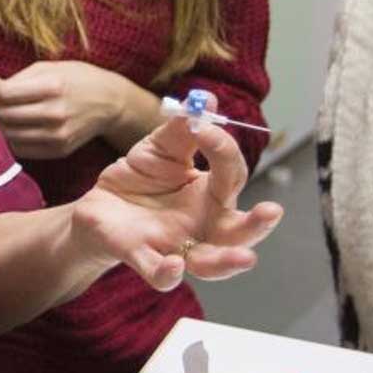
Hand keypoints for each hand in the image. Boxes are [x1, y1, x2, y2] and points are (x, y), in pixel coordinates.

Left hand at [0, 61, 154, 158]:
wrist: (111, 103)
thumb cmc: (77, 79)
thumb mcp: (50, 67)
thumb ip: (19, 78)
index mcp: (54, 87)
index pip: (5, 93)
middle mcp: (56, 113)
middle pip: (4, 115)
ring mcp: (57, 135)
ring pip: (9, 135)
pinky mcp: (59, 150)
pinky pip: (21, 149)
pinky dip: (9, 138)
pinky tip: (10, 126)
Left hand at [70, 107, 283, 292]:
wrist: (99, 207)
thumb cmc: (141, 179)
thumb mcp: (160, 148)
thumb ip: (183, 128)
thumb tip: (207, 98)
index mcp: (210, 195)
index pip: (230, 175)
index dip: (223, 150)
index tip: (205, 128)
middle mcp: (202, 226)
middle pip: (237, 231)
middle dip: (257, 225)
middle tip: (272, 212)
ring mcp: (176, 246)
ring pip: (209, 263)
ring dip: (227, 262)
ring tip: (245, 259)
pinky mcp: (143, 257)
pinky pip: (160, 274)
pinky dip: (168, 273)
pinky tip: (175, 265)